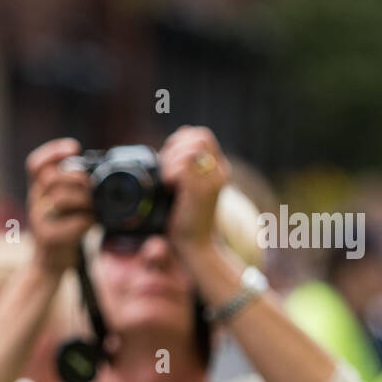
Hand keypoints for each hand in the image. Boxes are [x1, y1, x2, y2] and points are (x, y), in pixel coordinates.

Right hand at [26, 138, 93, 274]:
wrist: (50, 265)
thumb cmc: (64, 231)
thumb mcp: (67, 206)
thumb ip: (75, 188)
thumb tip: (102, 170)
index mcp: (40, 191)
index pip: (35, 165)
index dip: (52, 152)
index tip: (74, 148)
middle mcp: (35, 202)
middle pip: (49, 178)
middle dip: (75, 176)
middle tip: (91, 185)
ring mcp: (39, 221)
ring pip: (59, 199)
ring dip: (83, 199)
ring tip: (95, 206)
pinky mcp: (48, 238)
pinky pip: (72, 223)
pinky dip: (87, 221)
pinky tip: (94, 223)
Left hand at [159, 126, 230, 254]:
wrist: (194, 244)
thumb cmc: (184, 218)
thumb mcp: (182, 188)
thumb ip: (179, 168)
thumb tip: (161, 153)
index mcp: (217, 168)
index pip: (201, 136)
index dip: (180, 141)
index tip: (166, 158)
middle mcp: (220, 171)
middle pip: (199, 137)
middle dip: (175, 148)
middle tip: (165, 170)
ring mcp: (213, 180)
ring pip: (193, 148)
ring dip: (173, 160)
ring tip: (166, 179)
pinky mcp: (203, 191)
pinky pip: (185, 167)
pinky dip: (171, 172)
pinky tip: (167, 185)